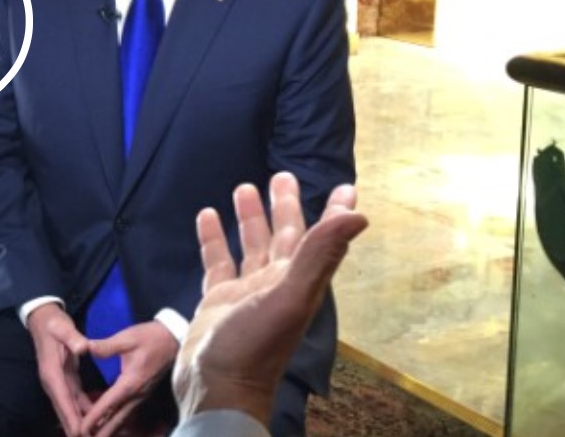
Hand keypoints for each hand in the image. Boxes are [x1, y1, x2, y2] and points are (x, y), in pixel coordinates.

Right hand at [26, 302, 91, 436]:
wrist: (44, 320)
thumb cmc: (54, 324)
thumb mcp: (63, 327)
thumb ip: (73, 337)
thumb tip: (83, 347)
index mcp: (52, 373)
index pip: (63, 401)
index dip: (72, 419)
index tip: (80, 434)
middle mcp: (53, 383)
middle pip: (65, 412)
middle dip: (76, 428)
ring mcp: (58, 383)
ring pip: (70, 409)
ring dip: (81, 423)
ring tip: (96, 434)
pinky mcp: (64, 381)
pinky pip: (75, 401)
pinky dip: (84, 411)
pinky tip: (96, 419)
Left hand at [80, 320, 177, 436]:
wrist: (173, 339)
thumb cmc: (150, 338)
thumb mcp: (127, 338)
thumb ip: (106, 346)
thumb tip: (85, 348)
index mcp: (130, 383)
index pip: (109, 404)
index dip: (94, 417)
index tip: (82, 428)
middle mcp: (136, 394)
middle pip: (117, 419)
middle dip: (101, 431)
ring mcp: (141, 396)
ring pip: (123, 418)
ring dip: (109, 429)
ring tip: (94, 436)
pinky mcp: (142, 394)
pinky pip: (127, 412)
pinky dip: (115, 420)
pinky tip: (107, 423)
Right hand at [173, 173, 366, 427]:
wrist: (217, 388)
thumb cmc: (254, 345)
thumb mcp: (289, 297)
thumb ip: (320, 255)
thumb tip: (358, 216)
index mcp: (298, 282)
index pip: (321, 240)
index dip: (333, 214)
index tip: (345, 188)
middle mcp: (276, 284)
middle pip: (285, 237)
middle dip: (286, 207)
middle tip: (282, 175)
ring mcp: (245, 293)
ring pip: (251, 246)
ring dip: (250, 218)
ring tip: (245, 188)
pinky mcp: (217, 301)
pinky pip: (218, 263)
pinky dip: (214, 239)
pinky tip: (206, 217)